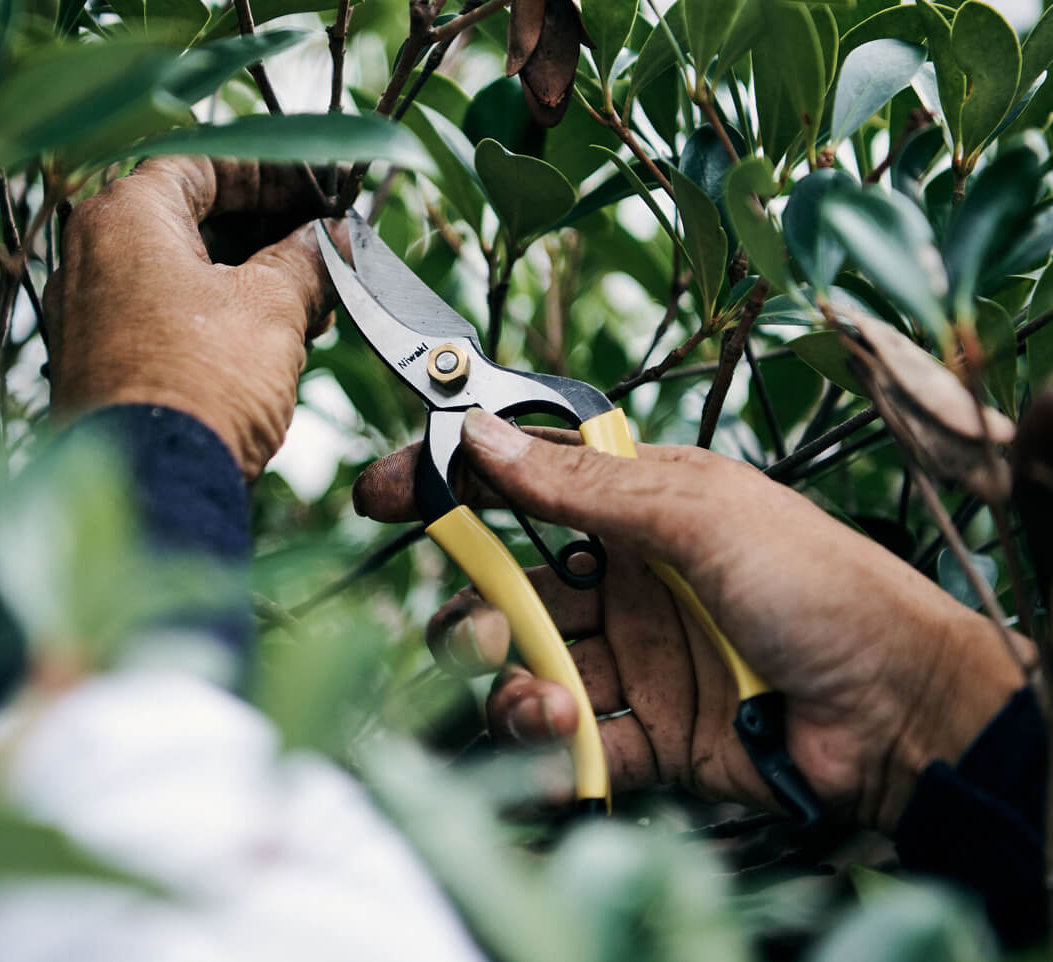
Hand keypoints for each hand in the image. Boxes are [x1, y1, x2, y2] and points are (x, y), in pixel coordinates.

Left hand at [44, 157, 345, 478]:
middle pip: (189, 217)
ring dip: (250, 277)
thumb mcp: (273, 308)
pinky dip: (219, 316)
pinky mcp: (100, 364)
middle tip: (326, 246)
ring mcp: (88, 312)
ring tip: (315, 300)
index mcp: (122, 216)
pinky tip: (276, 338)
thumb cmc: (202, 384)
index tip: (322, 191)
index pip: (203, 162)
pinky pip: (164, 316)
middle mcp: (90, 255)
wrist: (149, 489)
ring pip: (180, 271)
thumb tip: (333, 240)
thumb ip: (307, 259)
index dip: (274, 172)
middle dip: (267, 231)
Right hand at [354, 409, 1029, 830]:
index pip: (521, 489)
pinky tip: (569, 742)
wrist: (901, 714)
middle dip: (473, 609)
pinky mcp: (645, 737)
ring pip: (525, 669)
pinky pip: (570, 743)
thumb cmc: (818, 585)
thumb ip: (581, 485)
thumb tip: (479, 436)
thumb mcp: (697, 513)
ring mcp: (632, 662)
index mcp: (637, 511)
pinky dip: (552, 750)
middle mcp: (623, 583)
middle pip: (506, 589)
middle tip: (478, 626)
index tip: (385, 493)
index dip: (451, 487)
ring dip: (513, 686)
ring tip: (552, 700)